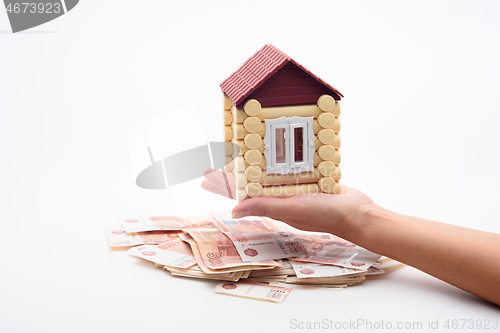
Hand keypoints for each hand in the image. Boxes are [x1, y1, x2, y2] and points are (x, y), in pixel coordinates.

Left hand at [201, 169, 374, 237]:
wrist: (357, 212)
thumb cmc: (326, 214)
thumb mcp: (293, 208)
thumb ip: (265, 206)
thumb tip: (234, 209)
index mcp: (272, 204)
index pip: (240, 193)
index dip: (222, 185)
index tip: (204, 176)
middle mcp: (280, 196)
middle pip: (250, 181)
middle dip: (234, 171)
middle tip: (218, 157)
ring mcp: (294, 188)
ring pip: (268, 173)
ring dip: (255, 163)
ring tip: (241, 152)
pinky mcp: (308, 179)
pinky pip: (288, 169)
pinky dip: (279, 160)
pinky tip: (275, 151)